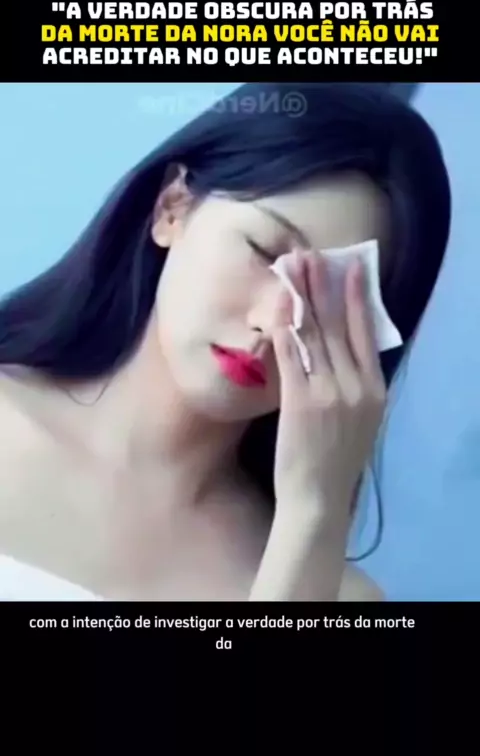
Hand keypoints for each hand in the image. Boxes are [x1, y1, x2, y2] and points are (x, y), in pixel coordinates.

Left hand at [271, 249, 386, 515]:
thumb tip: (342, 348)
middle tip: (311, 256)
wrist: (319, 498)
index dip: (357, 298)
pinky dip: (284, 329)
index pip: (366, 333)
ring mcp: (327, 392)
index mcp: (374, 390)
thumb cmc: (338, 460)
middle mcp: (355, 386)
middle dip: (322, 287)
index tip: (351, 268)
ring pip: (313, 335)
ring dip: (301, 298)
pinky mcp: (300, 401)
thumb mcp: (362, 420)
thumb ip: (356, 384)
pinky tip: (278, 308)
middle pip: (337, 326)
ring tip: (292, 271)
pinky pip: (291, 356)